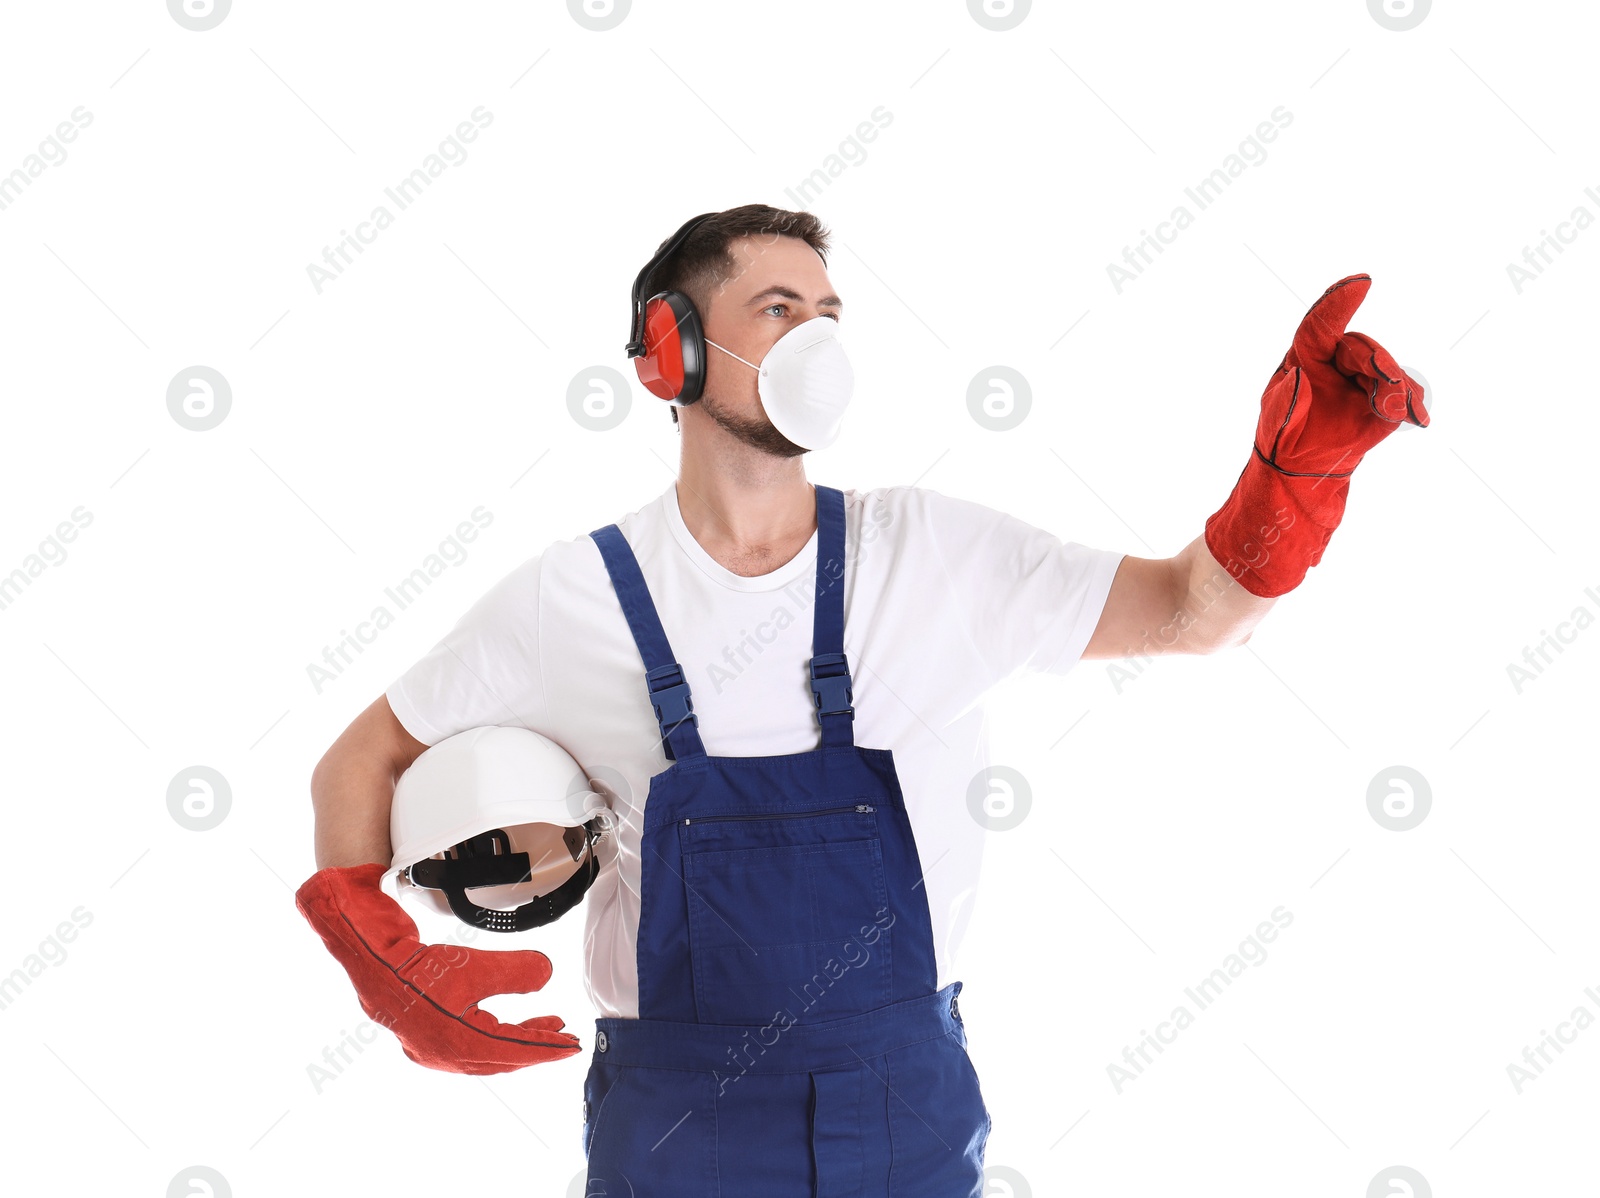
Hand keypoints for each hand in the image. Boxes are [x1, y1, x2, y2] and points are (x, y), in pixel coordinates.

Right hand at [295, 863, 581, 1074]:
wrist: (367, 957)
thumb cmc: (415, 965)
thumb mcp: (474, 966)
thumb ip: (516, 972)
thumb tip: (547, 974)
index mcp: (458, 1047)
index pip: (515, 1052)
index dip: (547, 1047)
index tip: (573, 1044)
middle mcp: (444, 1055)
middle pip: (502, 1058)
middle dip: (536, 1045)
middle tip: (564, 1034)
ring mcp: (430, 1047)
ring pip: (485, 1053)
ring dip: (516, 1039)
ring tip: (546, 1022)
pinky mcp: (423, 1033)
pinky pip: (468, 1043)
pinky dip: (492, 1035)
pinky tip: (501, 1021)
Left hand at [1257, 274, 1428, 478]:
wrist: (1304, 463)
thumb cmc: (1284, 434)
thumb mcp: (1274, 422)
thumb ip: (1283, 401)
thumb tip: (1298, 376)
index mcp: (1306, 356)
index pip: (1321, 323)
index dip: (1340, 301)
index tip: (1362, 282)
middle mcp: (1336, 358)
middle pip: (1360, 348)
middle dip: (1377, 362)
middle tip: (1389, 382)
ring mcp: (1363, 375)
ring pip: (1385, 368)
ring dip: (1394, 386)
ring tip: (1393, 411)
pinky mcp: (1383, 396)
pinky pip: (1403, 391)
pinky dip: (1411, 402)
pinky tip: (1417, 417)